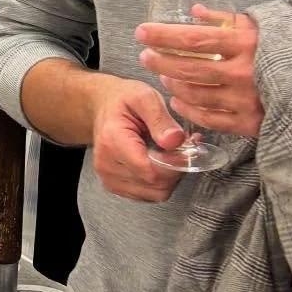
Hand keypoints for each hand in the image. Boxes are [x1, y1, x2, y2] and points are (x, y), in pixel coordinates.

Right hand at [90, 76, 186, 202]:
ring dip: (171, 177)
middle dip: (176, 169)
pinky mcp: (115, 186)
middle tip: (184, 147)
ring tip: (172, 154)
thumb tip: (175, 141)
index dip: (176, 164)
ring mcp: (109, 178)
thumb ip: (160, 118)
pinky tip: (161, 162)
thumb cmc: (123, 101)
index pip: (151, 171)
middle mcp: (107, 164)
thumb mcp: (144, 97)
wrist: (103, 108)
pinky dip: (161, 182)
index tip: (188, 146)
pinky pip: (148, 194)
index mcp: (112, 141)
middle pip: (155, 185)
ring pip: (155, 193)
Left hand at [136, 7, 261, 139]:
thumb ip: (226, 19)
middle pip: (189, 69)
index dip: (164, 36)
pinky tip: (177, 100)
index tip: (142, 32)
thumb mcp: (258, 26)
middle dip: (161, 62)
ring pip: (195, 95)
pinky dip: (188, 109)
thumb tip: (195, 11)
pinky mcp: (249, 122)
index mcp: (246, 45)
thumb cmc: (281, 49)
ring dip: (173, 85)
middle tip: (145, 56)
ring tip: (162, 76)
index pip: (194, 40)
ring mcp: (245, 100)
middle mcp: (244, 73)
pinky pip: (209, 118)